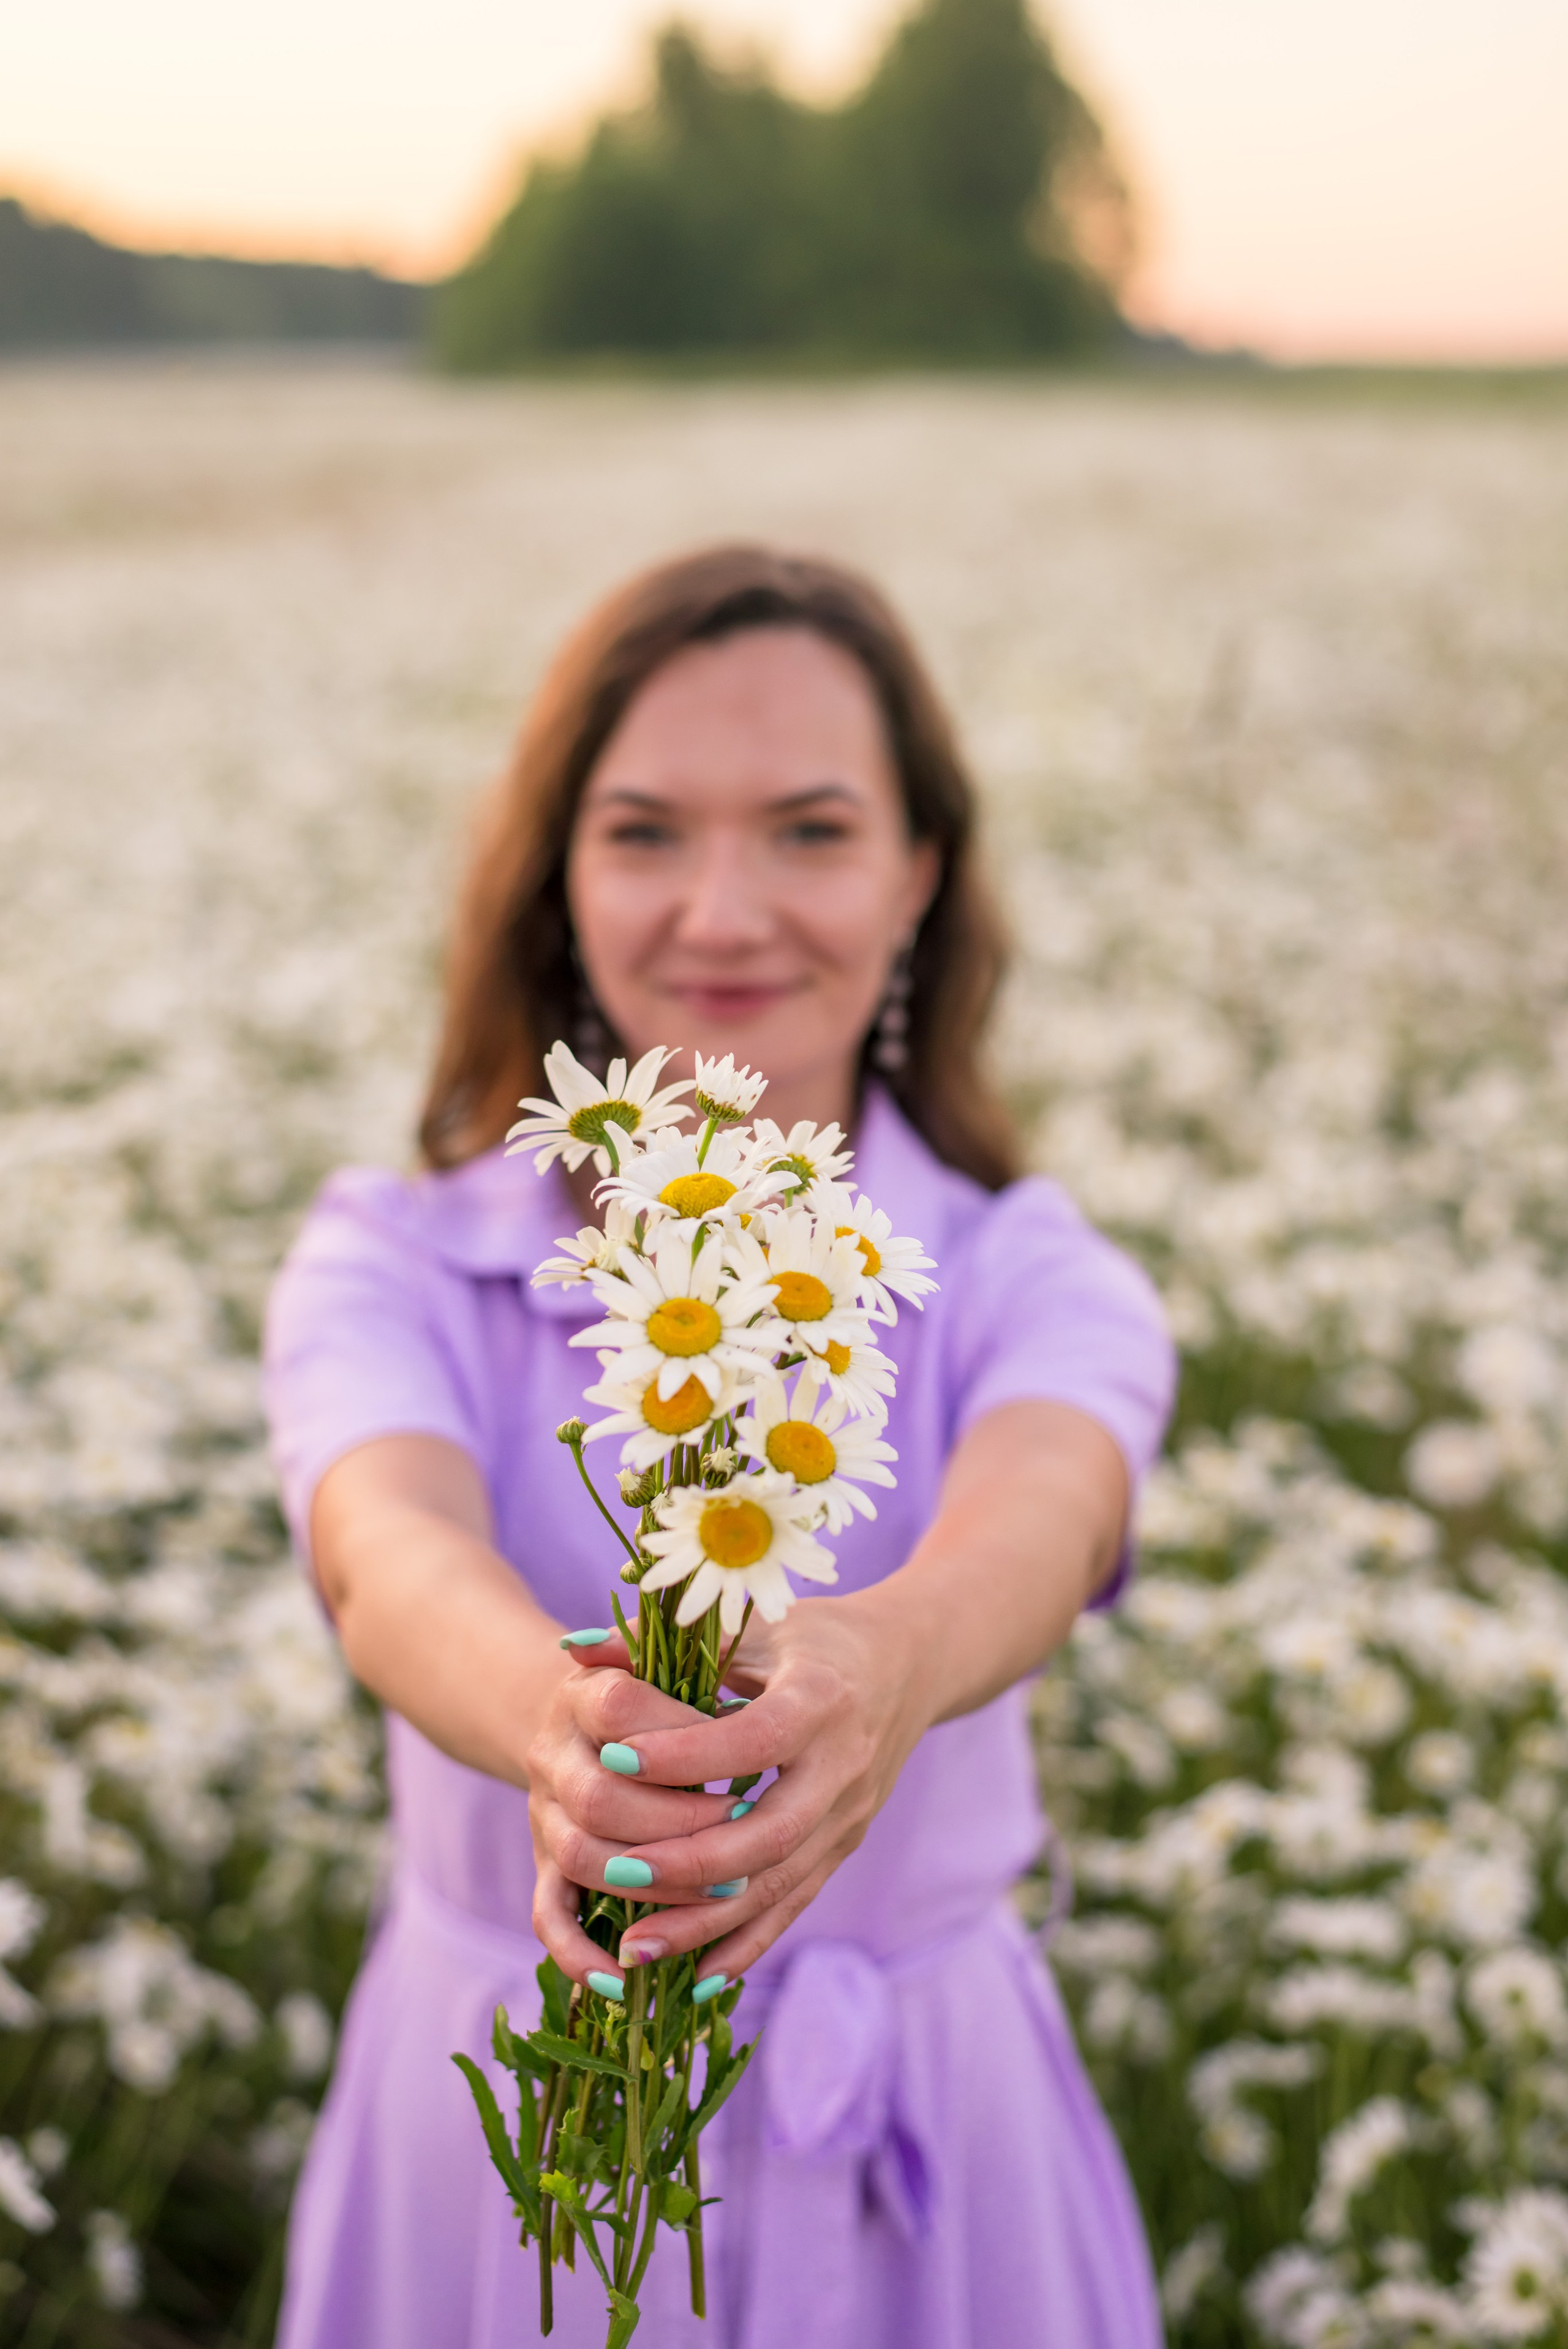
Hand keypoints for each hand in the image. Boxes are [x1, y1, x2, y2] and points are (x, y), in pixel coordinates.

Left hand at [527, 1587, 936, 1993]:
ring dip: (704, 1922)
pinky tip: (694, 1977)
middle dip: (685, 1862)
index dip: (684, 1757)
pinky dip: (745, 1944)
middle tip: (609, 1869)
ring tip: (633, 1947)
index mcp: (821, 1701)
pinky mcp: (844, 1848)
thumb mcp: (753, 1622)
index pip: (752, 1741)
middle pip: (767, 1834)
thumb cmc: (814, 1638)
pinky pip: (794, 1906)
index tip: (612, 1757)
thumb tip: (578, 1648)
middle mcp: (842, 1768)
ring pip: (777, 1886)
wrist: (908, 1664)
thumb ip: (665, 1637)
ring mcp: (848, 1817)